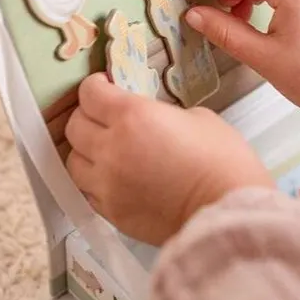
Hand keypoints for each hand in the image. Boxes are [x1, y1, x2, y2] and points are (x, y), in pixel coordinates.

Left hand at [65, 74, 273, 244]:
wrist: (227, 211)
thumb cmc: (221, 158)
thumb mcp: (196, 116)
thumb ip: (161, 113)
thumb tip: (149, 120)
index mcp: (132, 116)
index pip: (89, 94)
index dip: (95, 85)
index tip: (106, 86)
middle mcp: (110, 148)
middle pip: (74, 125)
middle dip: (87, 114)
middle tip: (105, 115)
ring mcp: (106, 185)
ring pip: (73, 160)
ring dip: (85, 150)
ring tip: (106, 149)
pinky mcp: (111, 213)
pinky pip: (87, 190)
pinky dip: (95, 179)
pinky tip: (114, 176)